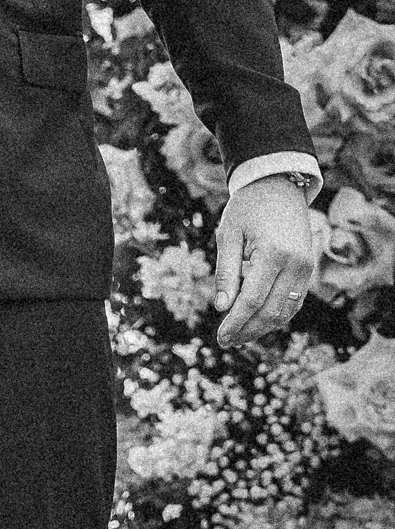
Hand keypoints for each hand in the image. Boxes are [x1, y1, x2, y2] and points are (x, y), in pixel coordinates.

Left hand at [214, 173, 316, 343]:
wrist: (279, 186)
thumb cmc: (247, 207)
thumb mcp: (228, 234)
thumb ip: (226, 271)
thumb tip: (221, 308)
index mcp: (273, 253)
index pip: (253, 300)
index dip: (236, 322)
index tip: (220, 337)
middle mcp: (296, 264)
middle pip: (271, 311)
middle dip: (247, 330)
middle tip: (225, 341)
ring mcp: (306, 268)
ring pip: (286, 311)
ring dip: (262, 327)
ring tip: (238, 336)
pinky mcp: (308, 270)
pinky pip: (294, 302)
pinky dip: (277, 316)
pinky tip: (257, 322)